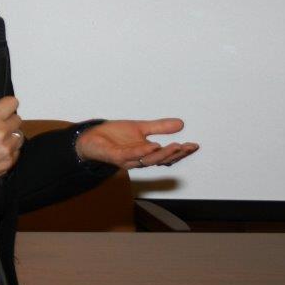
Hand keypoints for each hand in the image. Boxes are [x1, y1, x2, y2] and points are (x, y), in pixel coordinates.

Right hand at [0, 96, 23, 186]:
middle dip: (9, 122)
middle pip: (18, 119)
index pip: (12, 103)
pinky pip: (17, 151)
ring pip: (20, 135)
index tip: (6, 108)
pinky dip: (11, 151)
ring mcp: (7, 148)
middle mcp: (2, 132)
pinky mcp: (10, 161)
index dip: (9, 105)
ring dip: (12, 137)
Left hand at [75, 118, 198, 169]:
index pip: (167, 155)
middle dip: (176, 154)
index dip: (181, 152)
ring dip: (162, 154)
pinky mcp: (116, 156)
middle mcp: (139, 158)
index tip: (194, 145)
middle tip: (188, 146)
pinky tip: (152, 145)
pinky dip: (142, 151)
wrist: (90, 138)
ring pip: (148, 160)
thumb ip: (160, 127)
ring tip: (176, 146)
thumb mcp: (140, 127)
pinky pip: (130, 155)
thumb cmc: (113, 136)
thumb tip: (181, 124)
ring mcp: (127, 159)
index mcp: (146, 153)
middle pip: (160, 160)